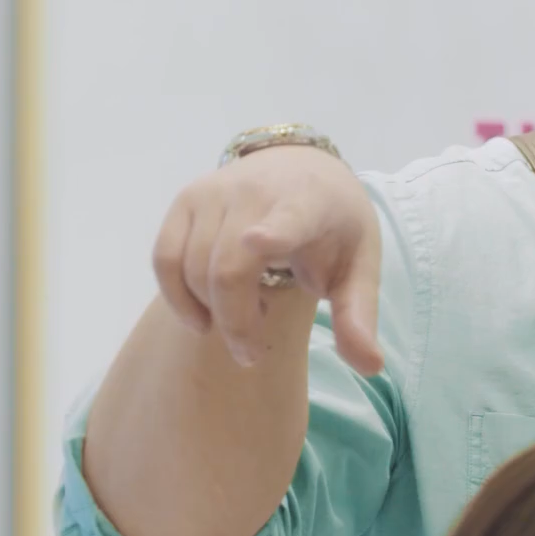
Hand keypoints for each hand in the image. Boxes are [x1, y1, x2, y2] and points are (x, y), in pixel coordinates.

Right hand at [153, 145, 383, 374]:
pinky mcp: (186, 199)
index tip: (257, 243)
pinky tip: (201, 317)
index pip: (288, 217)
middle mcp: (256, 190)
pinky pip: (164, 257)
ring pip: (192, 267)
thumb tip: (370, 367)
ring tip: (243, 319)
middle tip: (252, 354)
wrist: (302, 168)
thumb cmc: (334, 224)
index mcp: (308, 202)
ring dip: (211, 310)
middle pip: (227, 269)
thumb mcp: (359, 264)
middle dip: (235, 322)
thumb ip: (359, 314)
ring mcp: (215, 191)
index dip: (272, 232)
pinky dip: (176, 295)